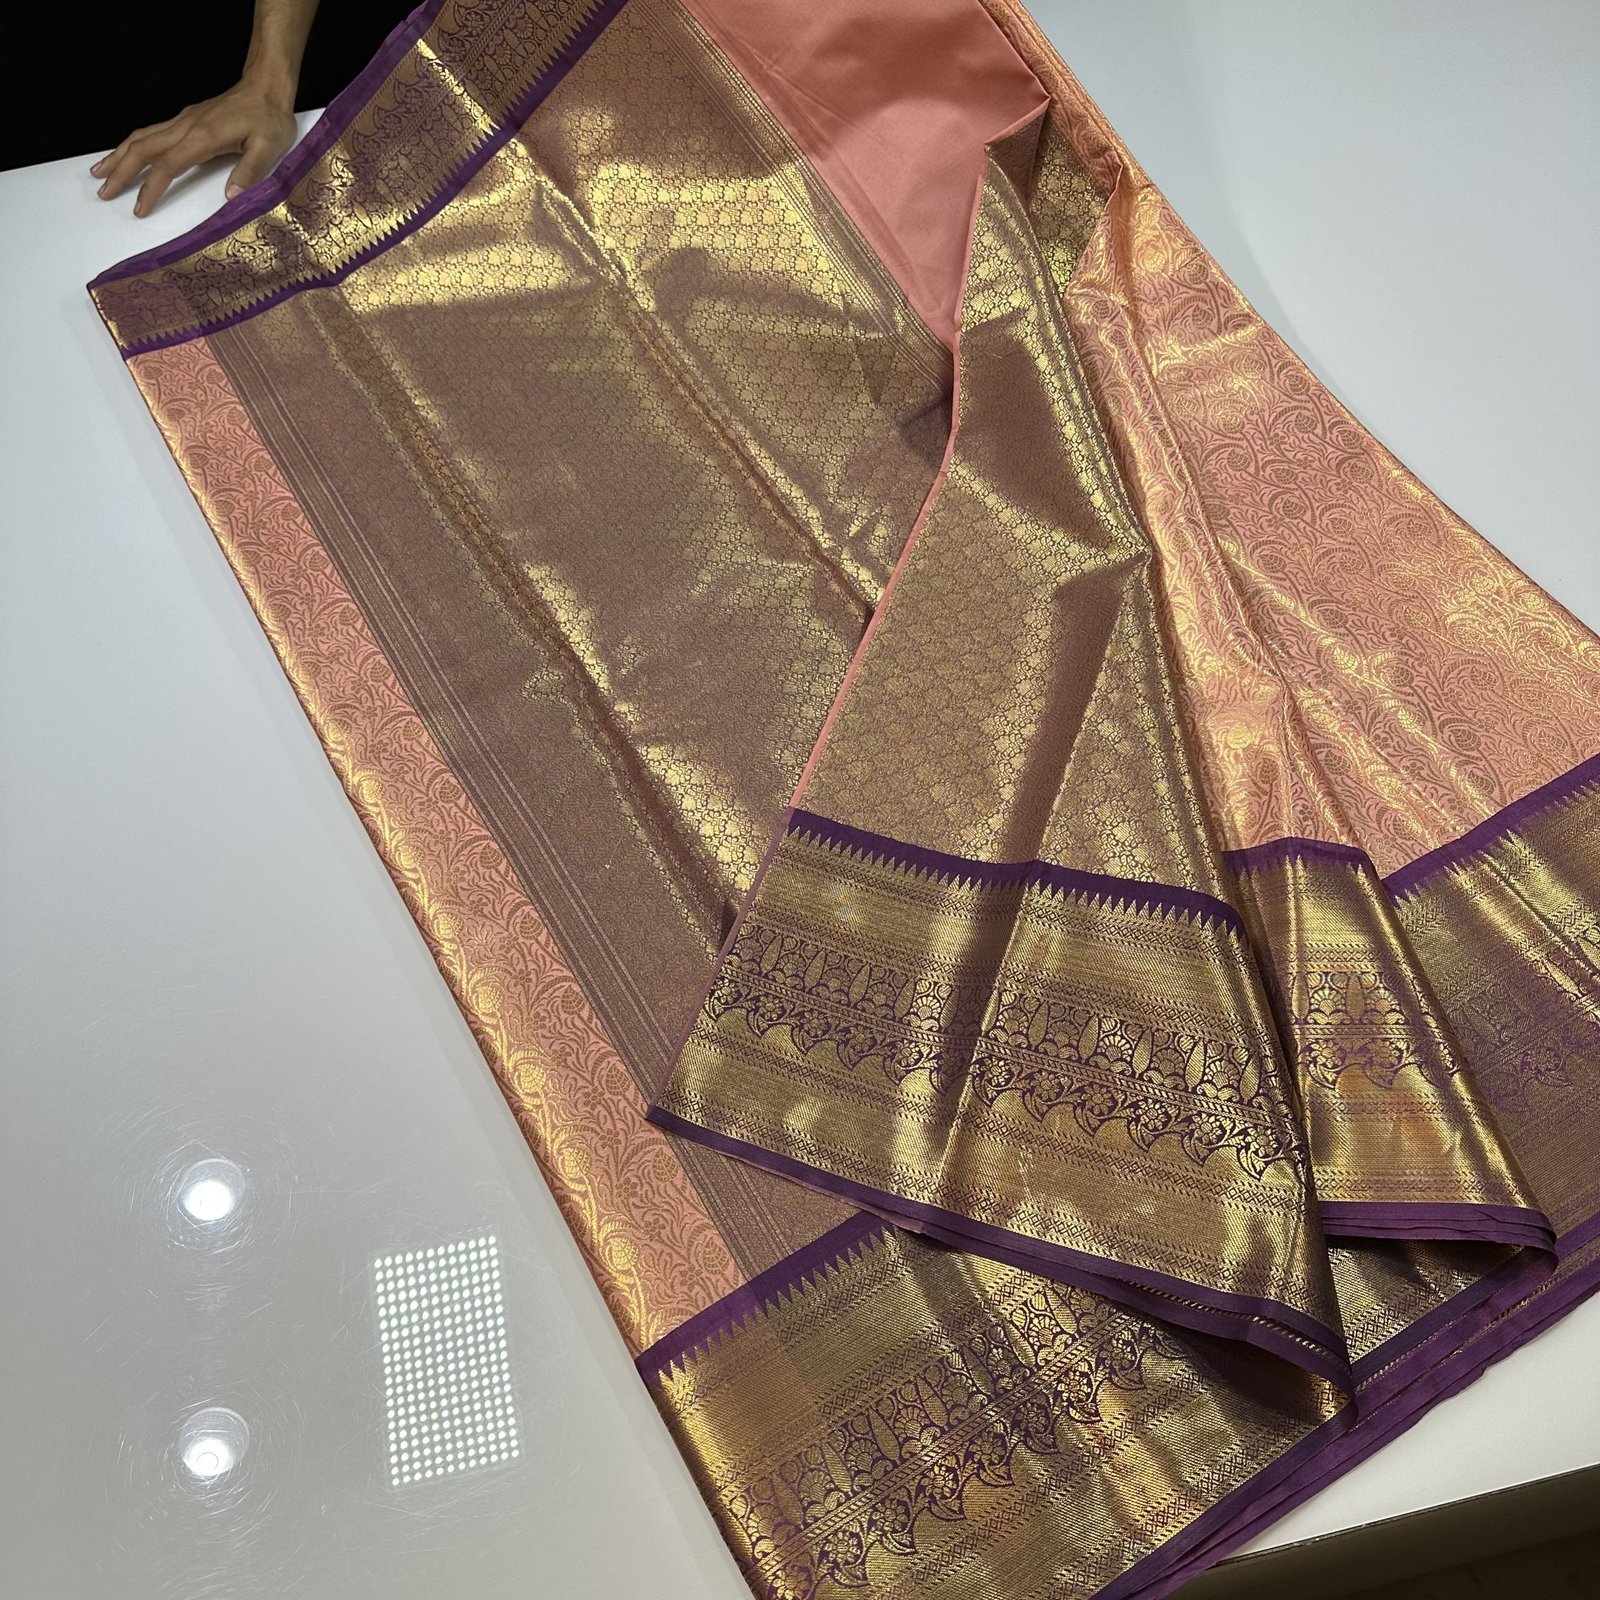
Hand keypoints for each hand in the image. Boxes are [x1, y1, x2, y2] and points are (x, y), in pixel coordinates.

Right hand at [91, 78, 298, 216]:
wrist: (265, 87)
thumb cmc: (269, 117)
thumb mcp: (268, 147)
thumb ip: (250, 172)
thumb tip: (232, 197)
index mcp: (203, 137)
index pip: (168, 165)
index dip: (151, 188)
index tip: (139, 208)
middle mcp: (186, 126)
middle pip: (143, 149)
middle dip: (121, 171)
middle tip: (103, 192)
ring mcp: (184, 121)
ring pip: (142, 137)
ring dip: (119, 155)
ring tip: (100, 172)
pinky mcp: (187, 120)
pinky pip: (152, 132)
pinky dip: (133, 144)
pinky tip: (126, 152)